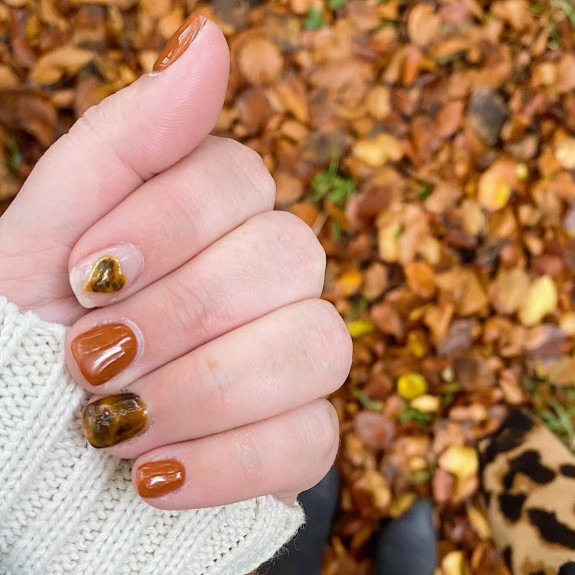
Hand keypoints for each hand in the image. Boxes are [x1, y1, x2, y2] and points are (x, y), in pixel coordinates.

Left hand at [0, 16, 351, 508]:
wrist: (33, 448)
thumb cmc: (37, 332)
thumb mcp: (47, 233)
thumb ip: (127, 137)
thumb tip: (209, 36)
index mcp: (218, 219)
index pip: (244, 178)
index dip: (169, 222)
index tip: (82, 278)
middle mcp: (274, 280)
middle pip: (291, 257)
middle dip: (181, 314)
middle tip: (91, 359)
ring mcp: (299, 358)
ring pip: (318, 347)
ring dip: (203, 389)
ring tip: (115, 424)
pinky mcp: (303, 437)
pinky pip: (313, 439)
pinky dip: (227, 462)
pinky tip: (157, 478)